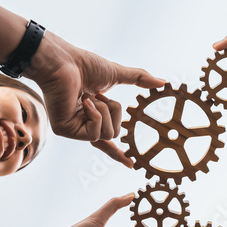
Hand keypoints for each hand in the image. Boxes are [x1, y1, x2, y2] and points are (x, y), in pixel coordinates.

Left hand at [28, 32, 164, 162]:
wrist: (65, 61)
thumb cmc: (84, 64)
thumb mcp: (117, 74)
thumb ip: (139, 79)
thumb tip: (162, 82)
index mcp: (92, 114)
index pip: (106, 139)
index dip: (118, 152)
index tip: (130, 165)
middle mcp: (81, 124)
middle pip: (114, 133)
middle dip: (114, 112)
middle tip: (98, 95)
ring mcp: (72, 128)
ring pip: (106, 134)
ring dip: (104, 111)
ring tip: (89, 96)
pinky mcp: (64, 130)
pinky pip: (94, 134)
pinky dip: (95, 115)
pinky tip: (84, 101)